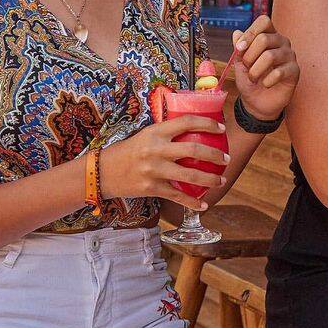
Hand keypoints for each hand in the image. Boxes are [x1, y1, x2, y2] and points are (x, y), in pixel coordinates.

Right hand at [99, 116, 229, 210]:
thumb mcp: (145, 135)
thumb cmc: (127, 152)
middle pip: (194, 149)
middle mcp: (156, 149)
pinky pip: (177, 196)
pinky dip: (192, 202)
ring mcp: (154, 170)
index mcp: (155, 132)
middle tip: (226, 160)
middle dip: (215, 155)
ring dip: (210, 180)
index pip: (187, 121)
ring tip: (221, 181)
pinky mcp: (151, 188)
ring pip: (190, 175)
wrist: (101, 172)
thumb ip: (165, 134)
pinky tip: (203, 206)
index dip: (207, 123)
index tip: (221, 128)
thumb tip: (192, 130)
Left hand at [230, 16, 299, 119]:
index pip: (264, 21)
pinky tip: (266, 84)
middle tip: (246, 67)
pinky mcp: (295, 71)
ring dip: (255, 70)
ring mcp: (290, 55)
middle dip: (249, 56)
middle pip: (264, 39)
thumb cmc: (250, 80)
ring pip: (270, 56)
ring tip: (253, 79)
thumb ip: (239, 49)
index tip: (240, 48)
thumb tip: (237, 33)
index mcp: (268, 35)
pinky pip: (279, 72)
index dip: (250, 32)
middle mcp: (281, 42)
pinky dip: (267, 81)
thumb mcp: (240, 64)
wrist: (258, 102)